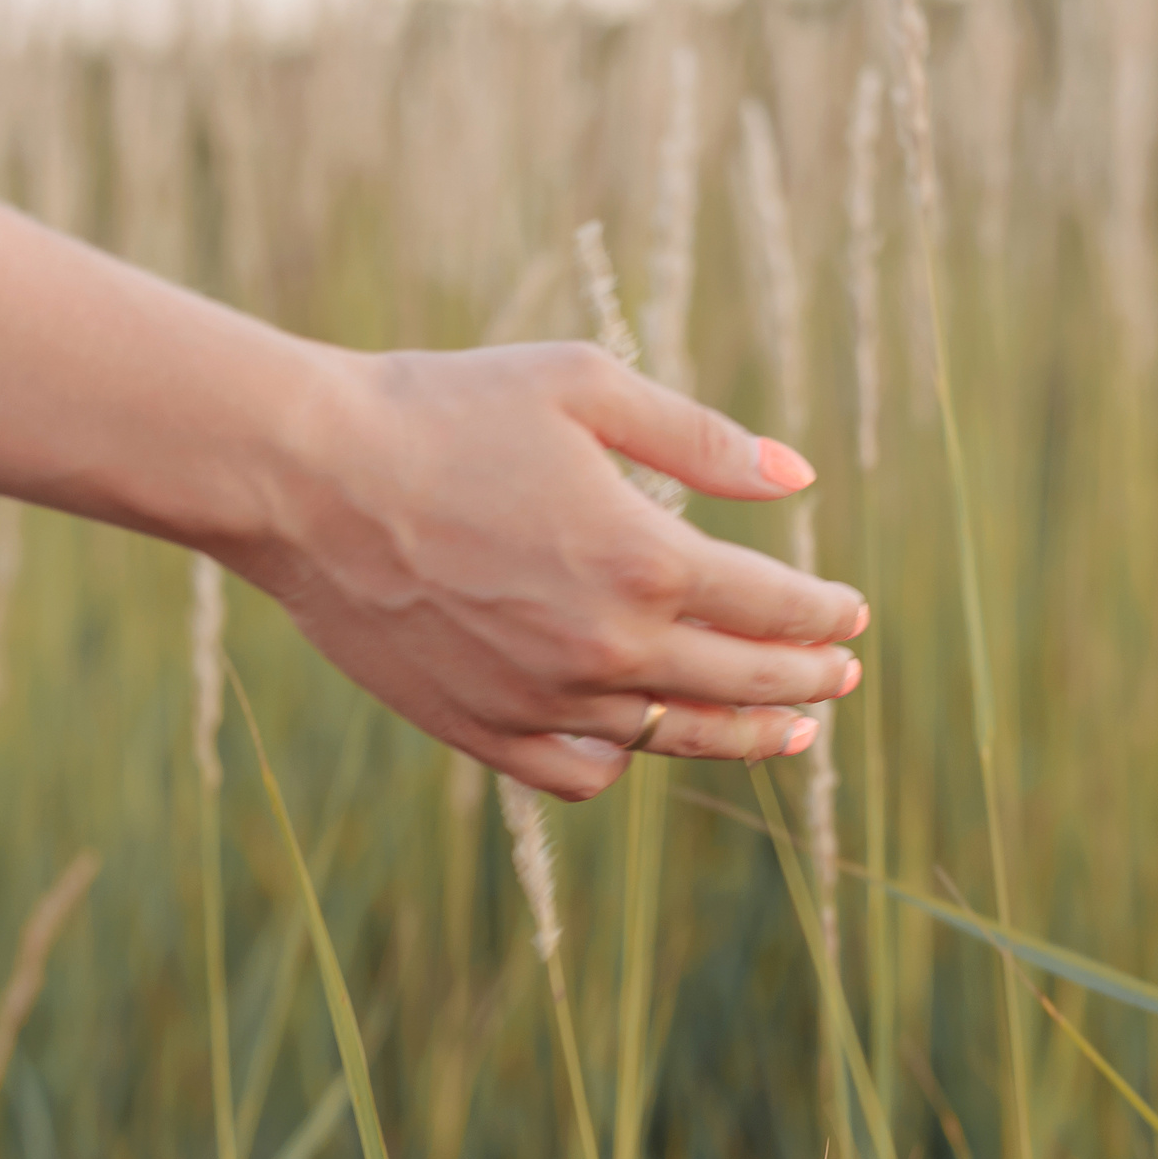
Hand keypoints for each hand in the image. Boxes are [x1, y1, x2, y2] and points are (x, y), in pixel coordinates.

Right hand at [233, 343, 867, 800]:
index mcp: (644, 558)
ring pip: (673, 739)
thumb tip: (799, 476)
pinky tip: (646, 739)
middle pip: (743, 684)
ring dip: (743, 736)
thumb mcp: (584, 385)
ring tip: (785, 732)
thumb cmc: (442, 409)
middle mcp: (605, 647)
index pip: (775, 605)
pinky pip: (579, 772)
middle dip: (806, 680)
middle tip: (841, 675)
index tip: (852, 612)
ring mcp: (542, 699)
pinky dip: (624, 762)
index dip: (826, 611)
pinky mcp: (480, 728)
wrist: (305, 477)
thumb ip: (700, 438)